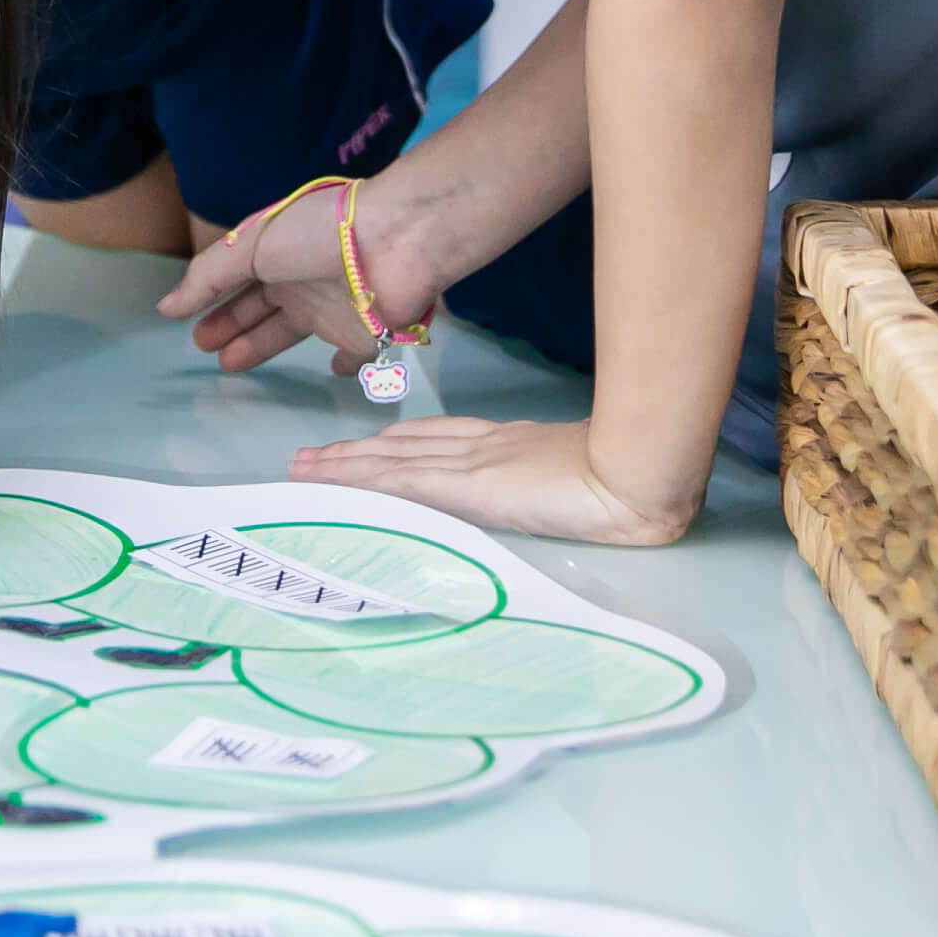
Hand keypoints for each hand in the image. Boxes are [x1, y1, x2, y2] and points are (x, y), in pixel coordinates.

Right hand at [158, 179, 447, 378]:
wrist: (394, 243)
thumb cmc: (317, 236)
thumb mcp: (251, 246)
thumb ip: (208, 278)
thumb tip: (166, 308)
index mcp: (275, 254)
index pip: (236, 282)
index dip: (212, 304)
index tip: (189, 328)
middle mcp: (301, 281)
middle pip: (259, 309)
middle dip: (230, 326)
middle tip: (205, 349)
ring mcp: (333, 309)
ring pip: (291, 332)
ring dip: (262, 346)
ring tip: (230, 365)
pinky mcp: (366, 336)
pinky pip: (354, 355)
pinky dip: (343, 363)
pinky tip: (331, 370)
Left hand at [287, 415, 703, 546]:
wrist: (635, 476)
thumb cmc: (625, 478)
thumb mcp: (578, 476)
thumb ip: (549, 480)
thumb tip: (539, 496)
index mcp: (506, 445)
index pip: (433, 441)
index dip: (389, 444)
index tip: (356, 448)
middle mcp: (479, 448)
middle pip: (399, 447)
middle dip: (351, 454)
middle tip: (304, 458)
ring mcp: (471, 464)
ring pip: (389, 460)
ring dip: (342, 465)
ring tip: (301, 468)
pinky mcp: (468, 486)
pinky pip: (401, 481)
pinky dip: (363, 481)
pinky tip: (334, 482)